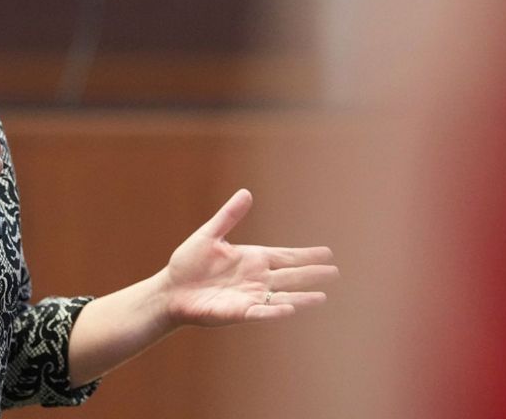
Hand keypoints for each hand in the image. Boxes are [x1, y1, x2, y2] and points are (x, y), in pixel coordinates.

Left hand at [160, 189, 337, 326]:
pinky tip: (290, 308)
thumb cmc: (188, 263)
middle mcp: (255, 278)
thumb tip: (246, 192)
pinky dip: (275, 310)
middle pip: (290, 276)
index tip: (328, 253)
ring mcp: (249, 295)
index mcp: (252, 258)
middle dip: (312, 274)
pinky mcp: (237, 312)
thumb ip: (228, 216)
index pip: (286, 256)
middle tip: (335, 273)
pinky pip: (260, 311)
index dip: (306, 255)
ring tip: (322, 297)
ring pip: (281, 296)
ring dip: (301, 297)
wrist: (170, 289)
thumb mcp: (209, 234)